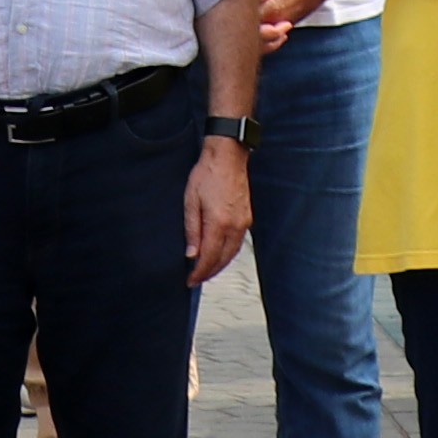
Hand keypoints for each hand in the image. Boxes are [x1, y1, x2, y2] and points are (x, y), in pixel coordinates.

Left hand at [180, 133, 252, 284]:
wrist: (228, 156)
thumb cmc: (208, 173)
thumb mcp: (190, 201)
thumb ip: (192, 230)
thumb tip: (191, 254)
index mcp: (219, 223)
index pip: (209, 258)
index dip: (199, 272)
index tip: (191, 280)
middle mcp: (235, 226)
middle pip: (223, 259)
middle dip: (209, 272)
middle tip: (197, 279)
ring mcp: (244, 222)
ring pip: (232, 253)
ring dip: (220, 265)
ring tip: (207, 270)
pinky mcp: (247, 218)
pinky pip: (238, 243)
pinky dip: (228, 253)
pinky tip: (220, 253)